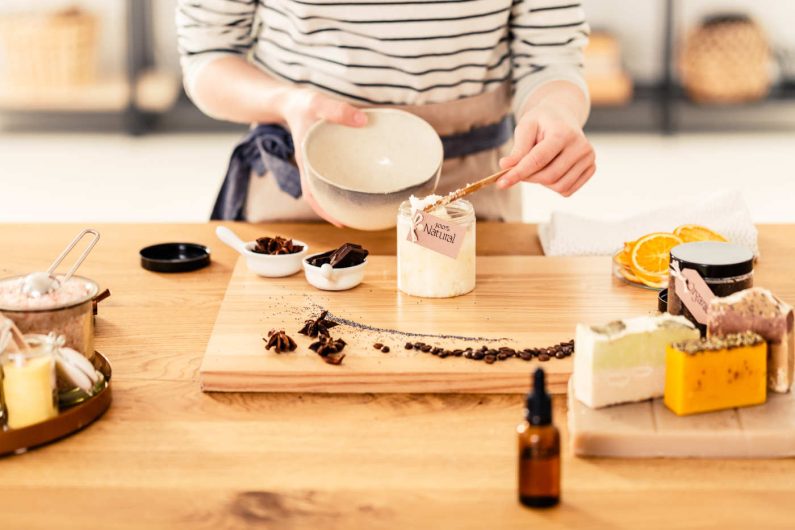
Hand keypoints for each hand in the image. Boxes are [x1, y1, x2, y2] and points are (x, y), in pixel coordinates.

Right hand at [281, 89, 367, 225]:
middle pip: (321, 196)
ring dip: (341, 198)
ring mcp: (317, 163)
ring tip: (362, 205)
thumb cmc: (302, 104)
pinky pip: (332, 174)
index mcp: (306, 161)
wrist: (290, 100)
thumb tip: (363, 121)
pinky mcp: (323, 158)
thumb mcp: (317, 103)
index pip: (311, 194)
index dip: (324, 211)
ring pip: (327, 187)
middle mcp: (311, 167)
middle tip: (359, 219)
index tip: (340, 222)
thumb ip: (337, 110)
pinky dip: (343, 182)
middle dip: (337, 210)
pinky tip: (358, 181)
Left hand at [497, 103, 594, 196]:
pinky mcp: (591, 168)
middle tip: (518, 169)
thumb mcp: (526, 127)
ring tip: (537, 166)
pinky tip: (550, 169)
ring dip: (541, 182)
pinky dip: (553, 185)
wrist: (563, 117)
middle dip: (528, 177)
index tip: (501, 183)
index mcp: (563, 133)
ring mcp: (589, 158)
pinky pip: (567, 190)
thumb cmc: (542, 122)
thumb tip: (505, 166)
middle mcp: (581, 146)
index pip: (538, 160)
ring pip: (558, 186)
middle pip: (548, 176)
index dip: (518, 173)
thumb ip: (517, 148)